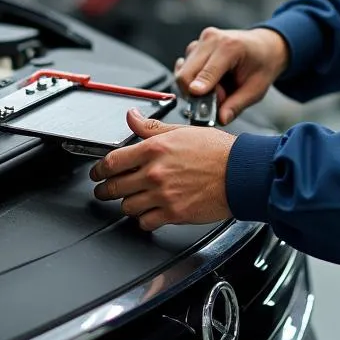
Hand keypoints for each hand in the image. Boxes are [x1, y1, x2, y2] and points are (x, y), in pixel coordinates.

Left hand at [91, 108, 237, 230]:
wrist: (241, 173)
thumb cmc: (217, 151)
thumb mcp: (182, 131)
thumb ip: (151, 127)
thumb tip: (131, 117)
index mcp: (154, 150)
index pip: (112, 161)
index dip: (99, 169)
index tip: (97, 173)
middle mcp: (155, 173)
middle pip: (114, 187)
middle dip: (105, 189)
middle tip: (104, 189)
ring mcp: (163, 196)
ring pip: (127, 207)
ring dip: (126, 204)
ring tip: (131, 199)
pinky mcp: (173, 214)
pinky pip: (145, 222)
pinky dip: (144, 219)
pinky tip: (149, 212)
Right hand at [174, 27, 288, 124]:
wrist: (264, 46)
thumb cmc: (262, 64)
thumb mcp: (256, 89)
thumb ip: (237, 105)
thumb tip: (221, 119)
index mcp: (230, 46)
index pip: (204, 74)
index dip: (198, 94)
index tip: (198, 109)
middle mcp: (212, 39)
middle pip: (186, 74)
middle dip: (197, 94)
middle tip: (217, 99)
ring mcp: (202, 40)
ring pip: (183, 72)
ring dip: (195, 87)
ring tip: (218, 87)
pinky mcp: (196, 45)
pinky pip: (184, 68)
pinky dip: (193, 79)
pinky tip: (209, 80)